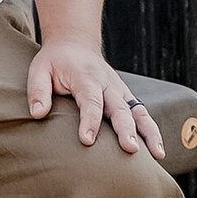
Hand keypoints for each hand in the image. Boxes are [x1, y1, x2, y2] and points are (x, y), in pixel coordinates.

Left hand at [29, 38, 165, 158]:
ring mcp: (120, 90)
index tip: (87, 140)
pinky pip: (142, 113)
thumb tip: (38, 114)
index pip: (90, 101)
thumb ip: (38, 91)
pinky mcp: (127, 96)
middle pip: (120, 108)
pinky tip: (158, 150)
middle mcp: (107, 84)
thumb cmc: (55, 61)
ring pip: (139, 111)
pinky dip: (152, 130)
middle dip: (126, 129)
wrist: (75, 43)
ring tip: (158, 154)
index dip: (90, 121)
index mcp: (86, 77)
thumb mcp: (39, 70)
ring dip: (149, 132)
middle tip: (130, 149)